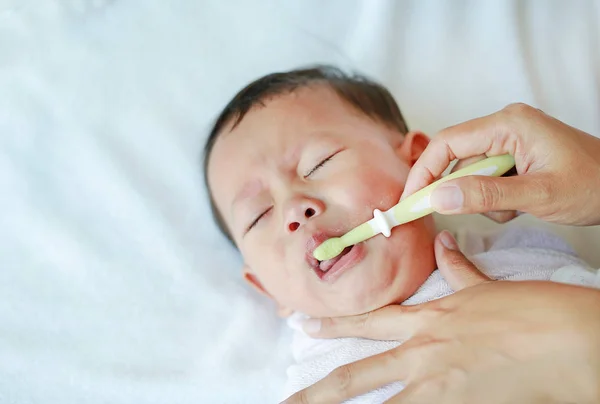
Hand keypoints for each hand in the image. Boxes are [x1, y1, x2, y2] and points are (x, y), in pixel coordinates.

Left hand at [282, 231, 599, 403]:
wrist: (570, 337)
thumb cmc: (535, 310)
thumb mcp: (488, 287)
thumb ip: (459, 269)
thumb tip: (444, 244)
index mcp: (429, 320)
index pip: (369, 321)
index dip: (334, 325)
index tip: (305, 327)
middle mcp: (422, 351)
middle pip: (357, 373)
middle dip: (319, 390)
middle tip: (289, 399)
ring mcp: (435, 382)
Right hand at [402, 103, 599, 225]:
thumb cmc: (594, 185)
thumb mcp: (539, 195)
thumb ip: (486, 195)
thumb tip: (437, 198)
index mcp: (509, 124)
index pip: (447, 143)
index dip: (422, 172)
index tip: (410, 200)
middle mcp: (505, 125)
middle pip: (455, 158)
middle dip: (457, 189)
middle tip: (455, 213)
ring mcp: (509, 139)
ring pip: (470, 172)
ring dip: (482, 197)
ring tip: (515, 208)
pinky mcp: (514, 153)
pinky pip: (485, 176)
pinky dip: (493, 197)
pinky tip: (518, 204)